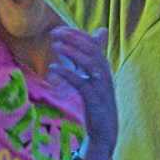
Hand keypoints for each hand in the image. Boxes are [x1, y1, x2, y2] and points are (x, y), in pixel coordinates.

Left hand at [48, 27, 117, 159]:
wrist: (105, 130)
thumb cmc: (97, 102)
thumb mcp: (92, 79)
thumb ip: (86, 60)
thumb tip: (77, 43)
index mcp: (104, 66)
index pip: (92, 43)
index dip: (76, 34)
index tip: (59, 29)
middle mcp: (105, 73)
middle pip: (91, 49)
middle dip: (73, 38)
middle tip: (55, 33)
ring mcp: (101, 85)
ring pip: (89, 62)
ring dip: (72, 52)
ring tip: (55, 46)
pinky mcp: (95, 99)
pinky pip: (81, 82)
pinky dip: (67, 73)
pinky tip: (53, 68)